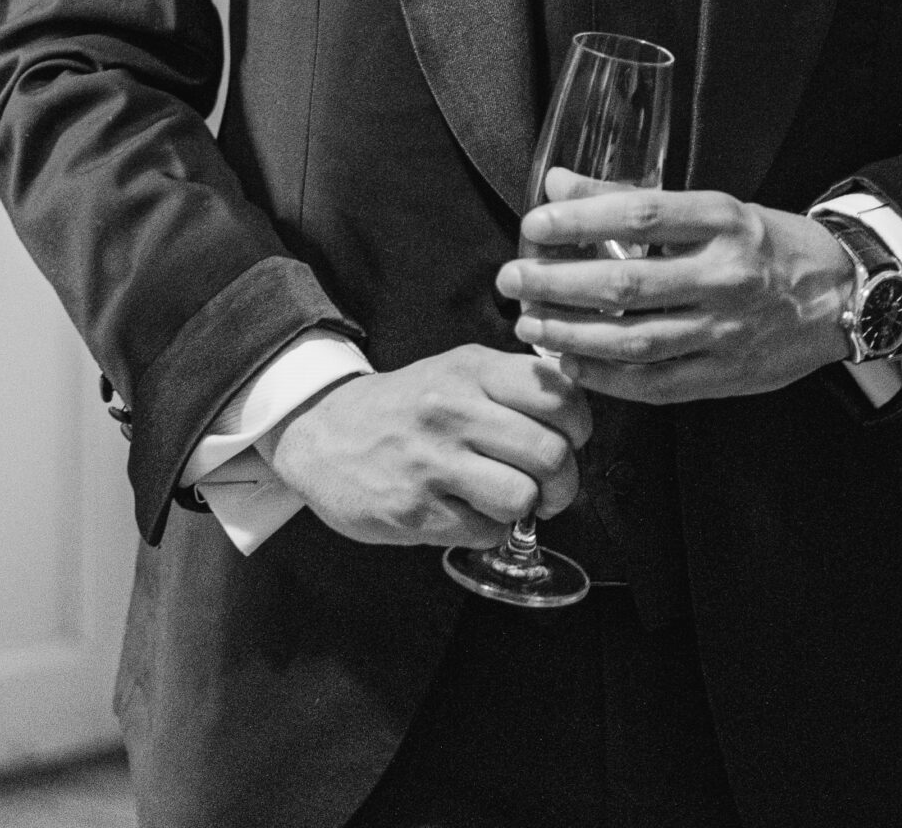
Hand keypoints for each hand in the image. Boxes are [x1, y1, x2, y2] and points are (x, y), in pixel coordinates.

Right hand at [262, 347, 589, 549]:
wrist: (321, 432)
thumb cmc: (408, 405)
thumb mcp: (458, 370)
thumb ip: (514, 386)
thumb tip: (576, 420)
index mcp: (474, 369)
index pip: (561, 398)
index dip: (580, 428)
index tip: (569, 440)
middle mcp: (454, 410)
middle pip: (551, 454)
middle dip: (564, 482)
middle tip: (551, 488)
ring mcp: (432, 462)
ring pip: (522, 498)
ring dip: (525, 510)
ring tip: (507, 501)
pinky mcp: (414, 510)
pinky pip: (484, 532)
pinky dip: (488, 530)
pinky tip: (469, 512)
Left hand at [499, 170, 854, 403]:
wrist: (843, 295)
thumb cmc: (768, 244)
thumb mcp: (715, 207)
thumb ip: (633, 198)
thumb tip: (558, 183)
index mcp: (725, 220)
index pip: (642, 212)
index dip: (582, 219)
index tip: (534, 224)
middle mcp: (727, 275)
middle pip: (628, 283)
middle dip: (558, 283)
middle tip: (512, 280)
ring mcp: (727, 331)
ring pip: (634, 341)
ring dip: (571, 335)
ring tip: (528, 324)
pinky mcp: (725, 376)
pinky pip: (653, 384)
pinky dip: (604, 377)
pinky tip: (568, 362)